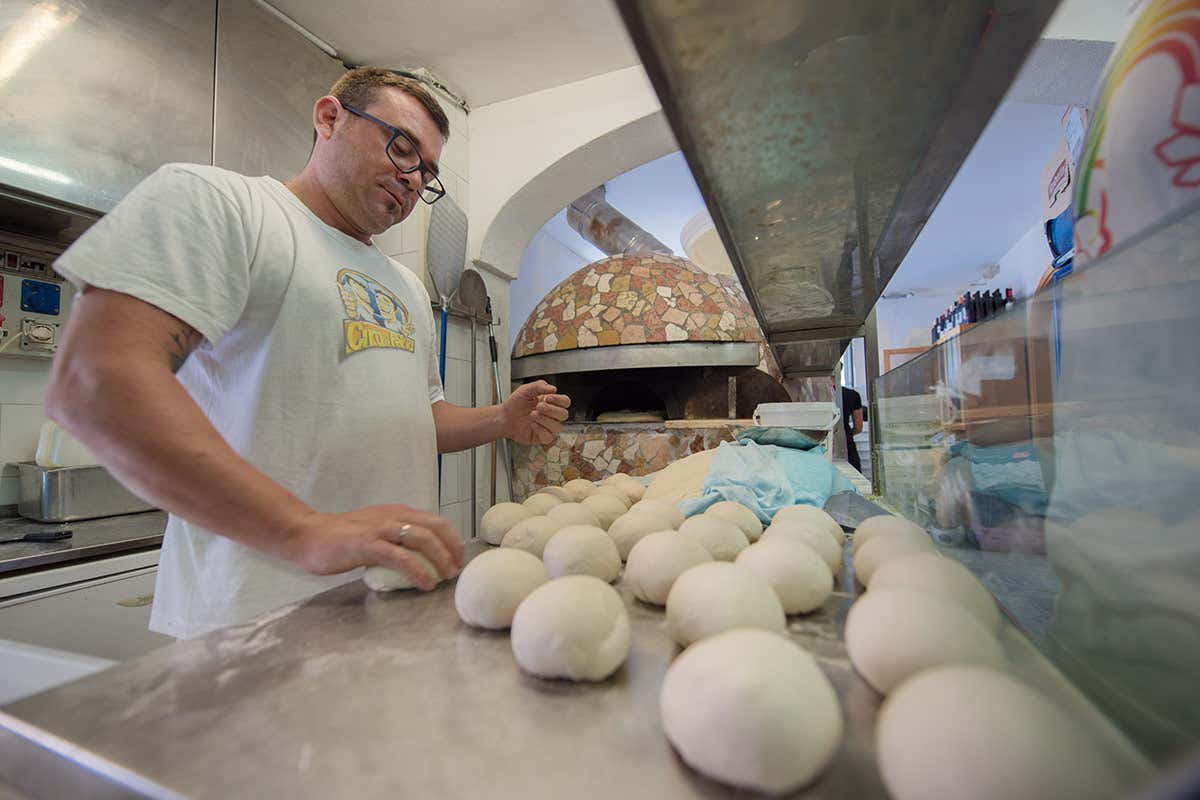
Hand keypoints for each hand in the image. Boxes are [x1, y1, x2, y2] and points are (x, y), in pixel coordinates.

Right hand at [282, 505, 464, 590]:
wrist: (307, 534)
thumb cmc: (340, 537)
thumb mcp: (375, 530)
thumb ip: (395, 537)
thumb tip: (419, 558)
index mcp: (396, 512)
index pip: (434, 521)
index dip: (452, 538)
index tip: (458, 557)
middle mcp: (392, 516)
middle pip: (435, 527)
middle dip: (452, 548)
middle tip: (457, 569)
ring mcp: (380, 529)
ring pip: (422, 539)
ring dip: (440, 559)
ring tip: (446, 577)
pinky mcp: (367, 545)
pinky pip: (400, 557)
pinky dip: (418, 571)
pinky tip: (425, 583)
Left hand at [502, 380, 570, 445]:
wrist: (504, 418)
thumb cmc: (514, 404)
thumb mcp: (525, 390)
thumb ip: (539, 386)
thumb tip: (553, 388)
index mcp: (550, 402)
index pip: (565, 402)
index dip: (559, 400)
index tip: (548, 398)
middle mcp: (551, 415)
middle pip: (564, 414)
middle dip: (551, 410)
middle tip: (538, 406)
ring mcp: (547, 427)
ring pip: (557, 427)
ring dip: (545, 420)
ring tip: (532, 415)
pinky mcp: (542, 437)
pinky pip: (549, 437)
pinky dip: (541, 430)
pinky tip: (532, 425)